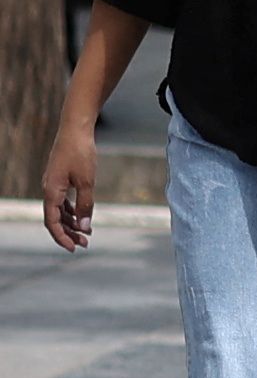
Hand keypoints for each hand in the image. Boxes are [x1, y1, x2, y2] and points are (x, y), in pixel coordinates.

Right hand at [39, 124, 92, 252]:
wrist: (75, 129)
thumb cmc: (81, 153)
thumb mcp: (87, 181)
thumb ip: (85, 204)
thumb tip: (85, 226)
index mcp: (51, 192)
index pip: (52, 222)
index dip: (62, 237)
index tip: (74, 248)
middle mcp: (48, 190)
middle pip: (55, 218)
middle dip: (69, 233)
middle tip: (85, 244)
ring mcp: (53, 184)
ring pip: (59, 210)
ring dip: (72, 222)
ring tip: (87, 233)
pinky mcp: (59, 179)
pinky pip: (62, 200)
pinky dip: (72, 210)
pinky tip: (82, 216)